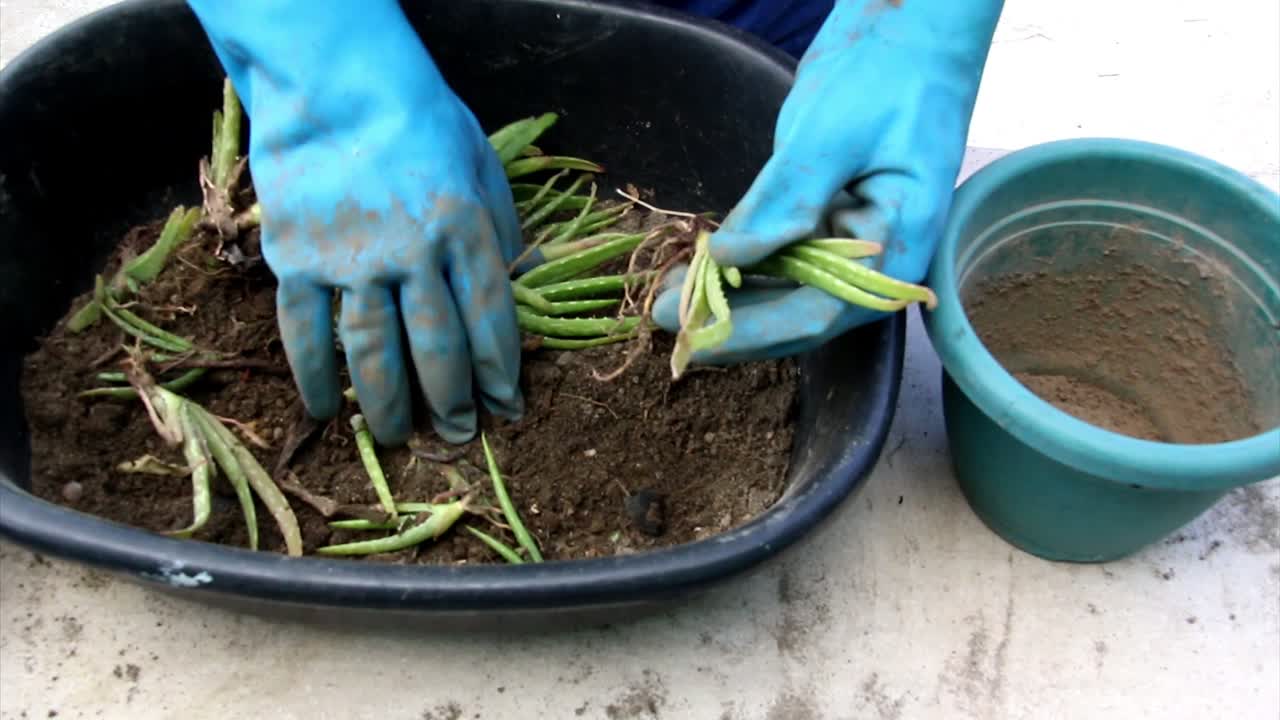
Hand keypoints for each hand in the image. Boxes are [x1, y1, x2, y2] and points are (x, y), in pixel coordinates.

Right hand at [187, 0, 522, 444]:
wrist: (330, 82)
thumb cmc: (416, 117)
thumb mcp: (480, 161)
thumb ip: (497, 226)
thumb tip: (517, 282)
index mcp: (464, 229)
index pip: (490, 320)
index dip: (500, 373)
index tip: (506, 408)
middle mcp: (412, 253)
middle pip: (436, 348)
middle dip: (451, 402)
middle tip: (457, 437)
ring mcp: (350, 259)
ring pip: (372, 352)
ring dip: (386, 404)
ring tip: (396, 437)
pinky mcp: (296, 259)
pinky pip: (305, 332)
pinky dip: (314, 377)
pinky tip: (326, 409)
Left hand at [654, 0, 1003, 363]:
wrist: (915, 25)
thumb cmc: (889, 74)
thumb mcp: (829, 137)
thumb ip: (784, 202)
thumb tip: (729, 258)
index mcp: (898, 248)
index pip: (819, 313)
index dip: (753, 331)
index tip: (695, 335)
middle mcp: (877, 256)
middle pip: (800, 311)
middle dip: (733, 320)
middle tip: (667, 319)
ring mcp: (851, 235)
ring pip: (787, 286)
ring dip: (732, 295)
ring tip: (672, 296)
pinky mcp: (829, 212)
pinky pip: (784, 251)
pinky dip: (744, 260)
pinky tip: (701, 264)